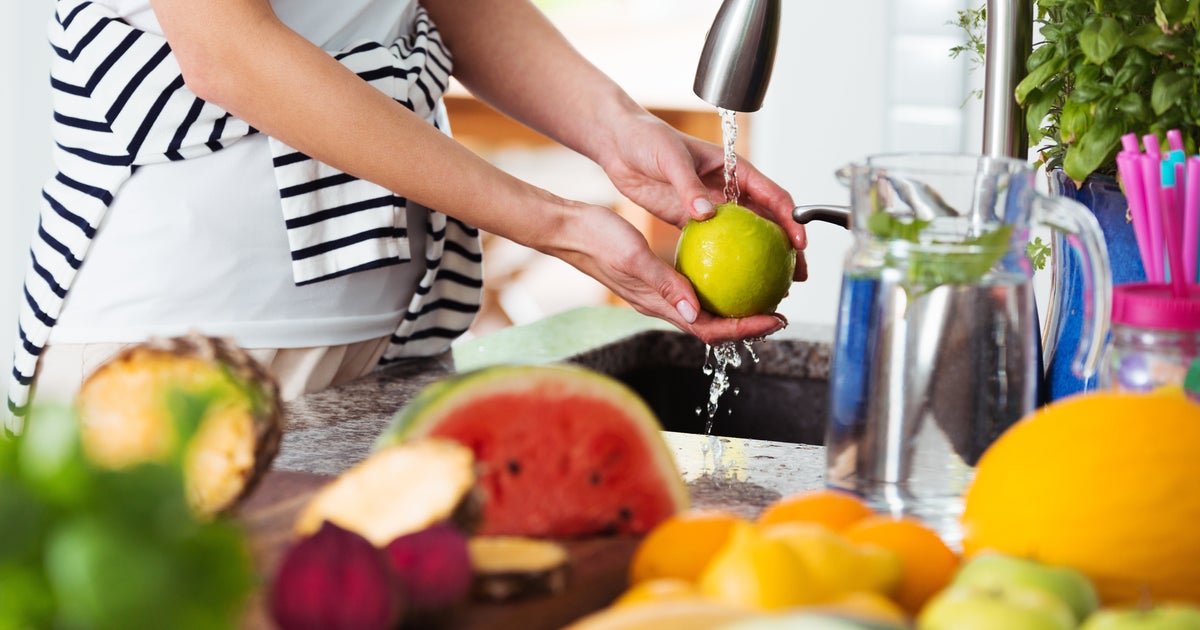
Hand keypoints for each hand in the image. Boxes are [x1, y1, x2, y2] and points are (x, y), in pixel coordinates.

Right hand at [547, 204, 788, 344]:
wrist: (571, 230)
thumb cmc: (598, 240)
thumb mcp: (634, 258)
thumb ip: (664, 284)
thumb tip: (695, 312)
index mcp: (659, 305)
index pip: (709, 329)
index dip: (745, 329)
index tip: (774, 320)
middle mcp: (663, 304)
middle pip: (714, 325)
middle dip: (749, 324)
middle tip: (780, 312)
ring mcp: (661, 293)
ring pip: (707, 309)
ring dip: (737, 307)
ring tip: (764, 294)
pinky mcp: (659, 279)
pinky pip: (696, 287)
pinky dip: (719, 283)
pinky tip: (734, 266)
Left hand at [597, 113, 806, 281]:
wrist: (620, 143)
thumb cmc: (648, 140)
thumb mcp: (670, 159)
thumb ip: (688, 186)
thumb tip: (706, 214)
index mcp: (733, 168)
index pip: (773, 196)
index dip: (792, 220)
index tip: (800, 243)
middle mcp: (727, 188)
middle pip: (768, 222)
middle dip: (787, 249)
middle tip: (796, 276)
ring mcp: (710, 205)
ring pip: (744, 237)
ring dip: (760, 261)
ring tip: (773, 289)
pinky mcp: (689, 219)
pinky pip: (713, 244)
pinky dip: (725, 262)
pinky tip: (729, 285)